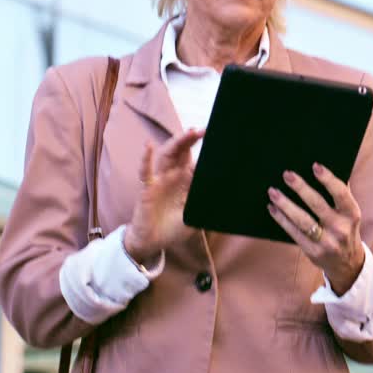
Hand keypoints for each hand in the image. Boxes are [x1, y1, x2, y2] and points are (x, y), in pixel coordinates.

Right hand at [124, 129, 204, 263]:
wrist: (153, 243)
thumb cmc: (174, 229)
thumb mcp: (196, 216)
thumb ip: (207, 207)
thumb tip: (227, 200)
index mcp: (187, 181)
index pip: (197, 160)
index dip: (205, 149)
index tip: (217, 138)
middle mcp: (174, 176)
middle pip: (182, 151)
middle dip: (192, 139)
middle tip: (205, 129)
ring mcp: (160, 180)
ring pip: (167, 155)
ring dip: (177, 142)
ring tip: (189, 132)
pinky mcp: (147, 188)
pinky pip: (145, 171)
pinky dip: (146, 158)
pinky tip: (148, 145)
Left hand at [267, 163, 363, 295]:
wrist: (347, 263)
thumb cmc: (345, 228)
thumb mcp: (349, 213)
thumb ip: (341, 193)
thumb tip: (324, 169)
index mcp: (352, 214)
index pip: (341, 193)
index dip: (328, 179)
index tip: (315, 166)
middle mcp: (341, 229)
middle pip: (318, 205)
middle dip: (301, 188)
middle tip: (287, 174)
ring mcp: (326, 242)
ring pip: (302, 220)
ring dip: (285, 204)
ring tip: (273, 191)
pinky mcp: (312, 251)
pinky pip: (294, 232)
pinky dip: (282, 219)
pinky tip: (273, 208)